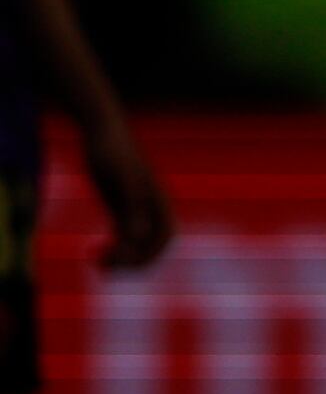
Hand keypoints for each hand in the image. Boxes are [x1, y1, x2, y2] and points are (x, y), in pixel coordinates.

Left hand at [84, 119, 172, 269]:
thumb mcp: (119, 177)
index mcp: (156, 198)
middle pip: (151, 244)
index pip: (164, 237)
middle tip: (104, 266)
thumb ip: (132, 205)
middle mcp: (148, 205)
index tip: (122, 259)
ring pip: (135, 242)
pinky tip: (93, 251)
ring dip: (121, 258)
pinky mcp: (119, 205)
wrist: (101, 128)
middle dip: (133, 261)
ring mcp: (133, 205)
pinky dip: (112, 248)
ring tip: (96, 262)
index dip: (149, 254)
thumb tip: (138, 236)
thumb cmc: (111, 148)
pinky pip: (122, 235)